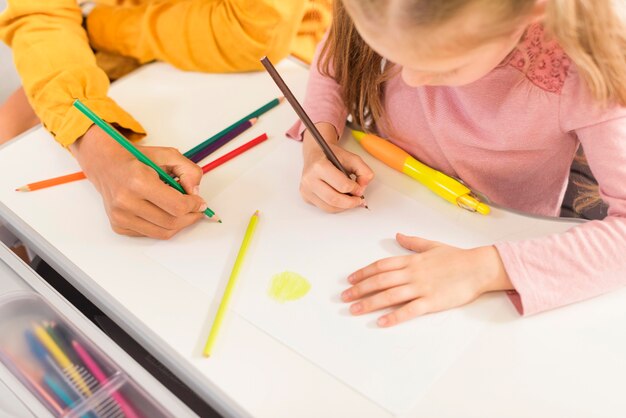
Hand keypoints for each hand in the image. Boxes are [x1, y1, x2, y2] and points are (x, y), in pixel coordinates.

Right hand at [71, 125, 207, 238]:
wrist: (106, 164)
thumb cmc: (136, 159)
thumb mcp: (167, 155)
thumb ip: (189, 171)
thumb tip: (195, 193)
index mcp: (138, 181)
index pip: (177, 206)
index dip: (194, 205)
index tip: (200, 202)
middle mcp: (126, 201)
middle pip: (172, 222)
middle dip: (190, 217)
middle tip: (196, 209)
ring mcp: (120, 216)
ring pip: (162, 232)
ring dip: (179, 224)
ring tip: (183, 212)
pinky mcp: (118, 226)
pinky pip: (150, 234)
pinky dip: (162, 226)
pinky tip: (163, 212)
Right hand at [300, 122, 373, 212]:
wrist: (315, 154)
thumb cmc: (331, 156)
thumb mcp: (351, 157)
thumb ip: (363, 170)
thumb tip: (363, 187)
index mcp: (319, 166)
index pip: (341, 185)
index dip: (354, 189)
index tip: (359, 188)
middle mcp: (309, 179)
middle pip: (334, 199)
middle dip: (350, 202)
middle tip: (358, 200)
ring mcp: (306, 189)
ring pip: (329, 207)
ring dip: (343, 207)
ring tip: (351, 200)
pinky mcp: (306, 197)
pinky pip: (324, 208)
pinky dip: (336, 207)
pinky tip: (341, 200)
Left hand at [341, 233, 512, 326]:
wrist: (479, 267)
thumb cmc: (457, 257)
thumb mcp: (432, 245)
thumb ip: (413, 242)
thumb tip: (398, 235)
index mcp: (411, 260)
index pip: (381, 266)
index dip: (363, 272)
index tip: (350, 280)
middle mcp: (412, 273)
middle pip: (380, 280)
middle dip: (359, 289)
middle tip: (344, 297)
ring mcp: (421, 287)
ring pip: (389, 295)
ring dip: (370, 303)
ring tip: (354, 310)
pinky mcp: (432, 302)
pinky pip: (409, 310)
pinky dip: (394, 316)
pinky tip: (382, 322)